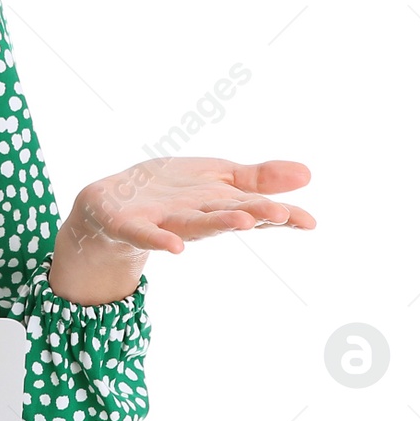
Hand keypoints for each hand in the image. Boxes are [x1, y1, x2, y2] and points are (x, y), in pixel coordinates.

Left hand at [48, 158, 315, 304]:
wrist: (110, 202)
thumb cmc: (170, 193)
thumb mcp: (216, 178)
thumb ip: (257, 179)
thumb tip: (307, 174)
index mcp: (218, 204)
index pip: (254, 208)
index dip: (281, 215)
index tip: (309, 222)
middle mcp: (196, 216)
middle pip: (228, 215)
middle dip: (254, 215)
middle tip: (282, 214)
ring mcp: (163, 222)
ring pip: (194, 225)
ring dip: (218, 224)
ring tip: (244, 221)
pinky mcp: (130, 226)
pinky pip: (145, 235)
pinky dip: (159, 240)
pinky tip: (176, 247)